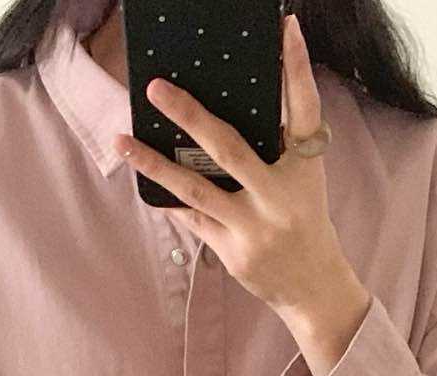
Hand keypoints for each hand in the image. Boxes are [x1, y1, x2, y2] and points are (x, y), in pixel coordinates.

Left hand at [114, 12, 371, 375]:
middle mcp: (279, 197)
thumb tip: (233, 103)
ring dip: (154, 163)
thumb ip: (277, 145)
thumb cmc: (304, 222)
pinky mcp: (232, 252)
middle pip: (229, 148)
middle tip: (157, 88)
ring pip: (195, 188)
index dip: (297, 66)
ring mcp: (253, 227)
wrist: (313, 288)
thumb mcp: (302, 180)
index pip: (303, 108)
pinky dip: (167, 196)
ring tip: (123, 140)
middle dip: (189, 116)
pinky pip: (191, 217)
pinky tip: (142, 178)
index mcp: (304, 169)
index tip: (287, 26)